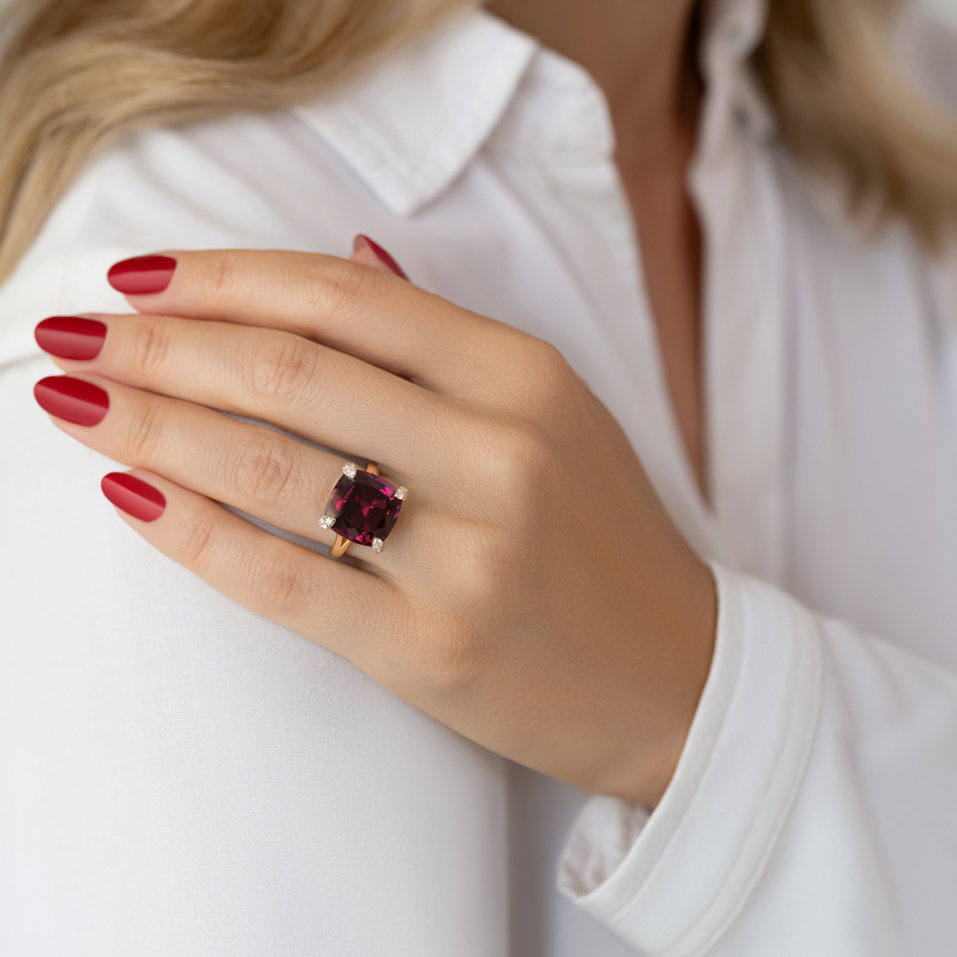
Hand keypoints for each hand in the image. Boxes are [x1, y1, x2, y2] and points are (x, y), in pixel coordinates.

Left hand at [32, 237, 715, 807]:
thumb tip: (347, 262)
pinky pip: (285, 578)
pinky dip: (192, 533)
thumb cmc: (604, 540)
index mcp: (526, 376)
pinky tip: (129, 495)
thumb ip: (445, 342)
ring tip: (73, 400)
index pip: (343, 296)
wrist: (679, 676)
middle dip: (161, 346)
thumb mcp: (553, 414)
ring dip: (152, 426)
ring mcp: (469, 555)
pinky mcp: (434, 649)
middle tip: (77, 336)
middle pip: (291, 371)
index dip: (224, 277)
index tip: (138, 276)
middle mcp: (499, 451)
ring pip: (273, 468)